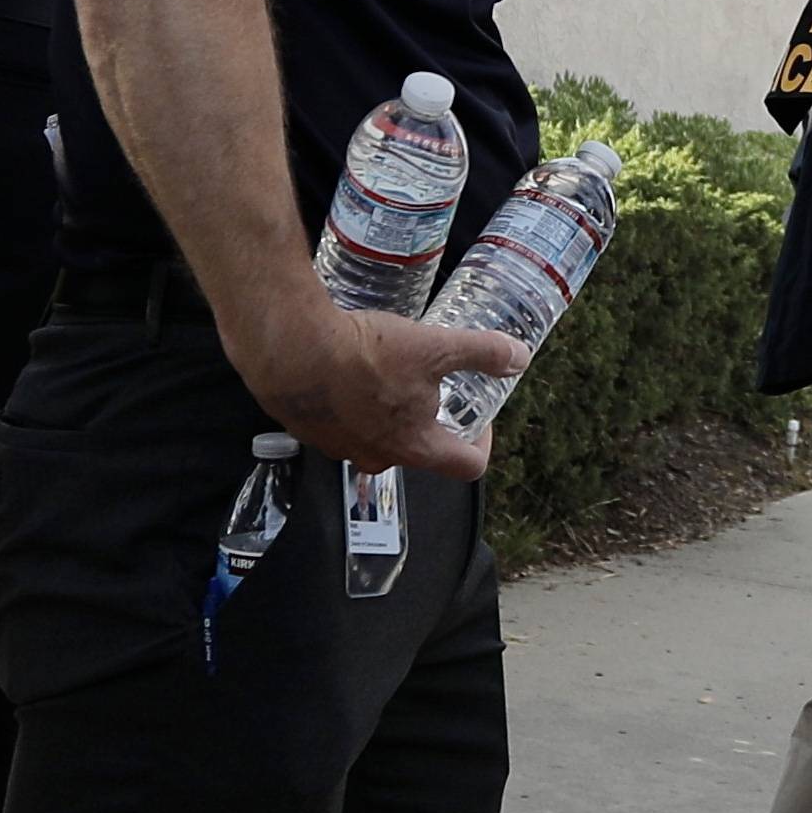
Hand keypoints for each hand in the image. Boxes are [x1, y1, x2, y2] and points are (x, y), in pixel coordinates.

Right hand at [222, 269, 527, 482]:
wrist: (292, 351)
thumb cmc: (366, 355)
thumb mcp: (435, 346)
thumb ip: (482, 353)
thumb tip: (519, 357)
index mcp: (415, 447)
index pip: (466, 466)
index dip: (484, 443)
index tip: (482, 417)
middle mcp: (379, 457)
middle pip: (420, 451)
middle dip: (432, 420)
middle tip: (434, 385)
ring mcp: (341, 448)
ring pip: (378, 436)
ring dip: (390, 412)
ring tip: (389, 371)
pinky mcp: (311, 430)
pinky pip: (343, 423)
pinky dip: (354, 404)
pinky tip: (349, 369)